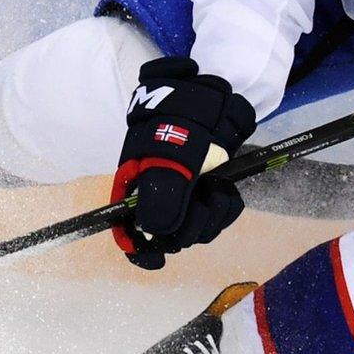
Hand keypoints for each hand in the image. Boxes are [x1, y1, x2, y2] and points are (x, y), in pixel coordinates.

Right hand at [110, 58, 256, 269]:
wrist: (214, 94)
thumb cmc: (181, 118)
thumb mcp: (169, 153)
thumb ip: (162, 193)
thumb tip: (156, 232)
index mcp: (136, 187)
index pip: (128, 229)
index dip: (138, 248)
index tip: (159, 259)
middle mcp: (158, 196)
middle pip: (169, 236)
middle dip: (190, 226)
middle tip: (202, 201)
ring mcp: (185, 195)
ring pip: (197, 229)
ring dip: (211, 215)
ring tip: (216, 188)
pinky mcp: (208, 191)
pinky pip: (218, 216)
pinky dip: (225, 206)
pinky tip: (226, 189)